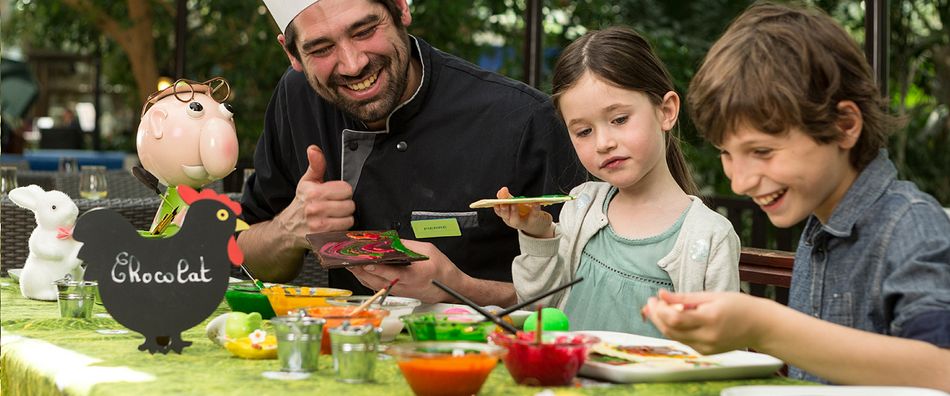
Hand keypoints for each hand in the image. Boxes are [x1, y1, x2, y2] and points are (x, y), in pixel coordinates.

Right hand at [274, 145, 354, 248]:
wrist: (288, 229)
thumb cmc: (302, 202)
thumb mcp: (307, 181)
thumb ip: (315, 165)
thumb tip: (313, 148)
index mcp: (313, 193)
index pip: (347, 189)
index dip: (343, 192)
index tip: (334, 195)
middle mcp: (315, 210)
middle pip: (350, 205)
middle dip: (345, 205)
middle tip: (334, 206)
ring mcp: (319, 227)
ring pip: (349, 220)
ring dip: (344, 219)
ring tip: (334, 217)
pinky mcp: (323, 240)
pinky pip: (345, 232)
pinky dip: (341, 230)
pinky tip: (332, 226)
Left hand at [346, 240, 465, 302]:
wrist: (451, 289)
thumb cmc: (442, 269)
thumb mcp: (428, 251)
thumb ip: (407, 246)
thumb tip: (388, 242)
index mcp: (415, 275)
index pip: (392, 273)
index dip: (377, 268)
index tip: (364, 263)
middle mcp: (405, 286)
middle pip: (377, 280)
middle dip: (360, 270)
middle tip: (347, 260)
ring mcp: (400, 292)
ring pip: (375, 285)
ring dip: (360, 275)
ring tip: (349, 263)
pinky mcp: (397, 293)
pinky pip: (378, 286)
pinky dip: (367, 279)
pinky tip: (360, 270)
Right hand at [492, 186, 553, 237]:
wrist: (536, 224)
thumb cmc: (523, 212)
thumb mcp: (514, 204)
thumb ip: (508, 197)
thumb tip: (502, 190)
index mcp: (506, 216)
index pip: (498, 211)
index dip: (496, 206)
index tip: (496, 200)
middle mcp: (512, 221)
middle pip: (505, 216)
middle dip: (504, 208)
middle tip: (504, 201)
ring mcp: (522, 223)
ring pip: (516, 220)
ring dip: (514, 211)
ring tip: (514, 203)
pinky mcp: (533, 221)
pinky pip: (534, 215)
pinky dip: (534, 208)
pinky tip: (535, 202)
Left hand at [642, 289, 771, 353]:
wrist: (760, 326)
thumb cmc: (739, 307)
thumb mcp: (712, 296)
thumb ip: (684, 298)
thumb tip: (662, 295)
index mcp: (710, 319)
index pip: (675, 318)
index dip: (659, 309)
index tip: (654, 298)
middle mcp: (707, 337)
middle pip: (670, 330)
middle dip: (656, 316)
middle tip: (651, 303)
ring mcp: (706, 347)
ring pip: (674, 337)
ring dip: (662, 323)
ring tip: (659, 308)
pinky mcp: (705, 352)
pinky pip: (683, 341)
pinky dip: (675, 330)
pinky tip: (674, 318)